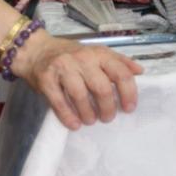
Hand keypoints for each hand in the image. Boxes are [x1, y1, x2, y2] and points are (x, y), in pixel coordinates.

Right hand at [15, 34, 143, 130]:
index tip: (129, 108)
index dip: (128, 93)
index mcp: (99, 53)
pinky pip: (59, 102)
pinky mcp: (46, 80)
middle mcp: (82, 59)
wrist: (35, 50)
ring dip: (88, 114)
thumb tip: (140, 71)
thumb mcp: (97, 52)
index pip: (120, 73)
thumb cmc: (71, 54)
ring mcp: (63, 69)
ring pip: (81, 96)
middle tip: (108, 118)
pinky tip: (74, 124)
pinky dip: (68, 116)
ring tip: (91, 120)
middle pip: (102, 88)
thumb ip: (118, 61)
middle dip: (108, 108)